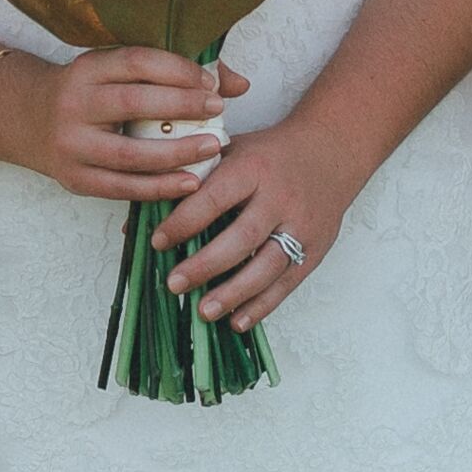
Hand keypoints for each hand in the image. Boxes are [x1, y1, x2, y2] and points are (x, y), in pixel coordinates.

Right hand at [0, 44, 246, 200]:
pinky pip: (122, 187)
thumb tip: (238, 83)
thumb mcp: (117, 71)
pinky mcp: (74, 179)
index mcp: (87, 68)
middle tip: (219, 109)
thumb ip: (176, 72)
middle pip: (132, 104)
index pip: (135, 62)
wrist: (28, 119)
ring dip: (177, 154)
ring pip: (128, 154)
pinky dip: (159, 188)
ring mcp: (71, 145)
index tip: (210, 81)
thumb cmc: (90, 92)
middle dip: (181, 106)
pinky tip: (190, 183)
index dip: (176, 70)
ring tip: (213, 148)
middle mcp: (74, 104)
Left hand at [159, 108, 368, 327]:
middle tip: (174, 284)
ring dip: (235, 293)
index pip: (216, 197)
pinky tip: (237, 322)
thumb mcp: (230, 152)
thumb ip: (188, 183)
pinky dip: (262, 305)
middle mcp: (281, 197)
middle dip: (207, 264)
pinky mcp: (317, 248)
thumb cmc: (269, 153)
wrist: (333, 149)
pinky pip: (288, 282)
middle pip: (243, 236)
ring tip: (204, 311)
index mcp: (254, 167)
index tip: (157, 242)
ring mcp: (302, 225)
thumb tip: (137, 223)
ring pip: (268, 265)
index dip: (185, 221)